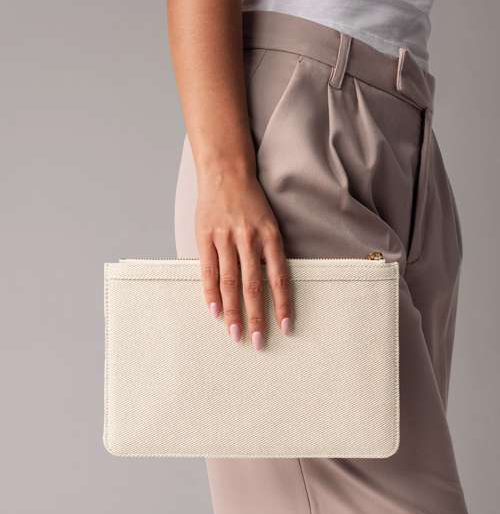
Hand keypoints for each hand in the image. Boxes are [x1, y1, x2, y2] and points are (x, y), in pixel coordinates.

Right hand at [195, 165, 291, 349]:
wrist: (225, 172)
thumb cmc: (249, 201)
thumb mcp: (269, 223)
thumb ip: (270, 251)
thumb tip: (273, 285)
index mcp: (270, 236)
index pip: (279, 278)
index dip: (283, 304)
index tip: (286, 327)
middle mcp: (250, 239)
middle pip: (254, 285)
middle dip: (256, 316)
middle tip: (257, 341)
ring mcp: (226, 238)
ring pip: (230, 282)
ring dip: (233, 311)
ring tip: (235, 333)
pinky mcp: (206, 237)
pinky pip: (208, 270)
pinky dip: (211, 293)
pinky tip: (214, 311)